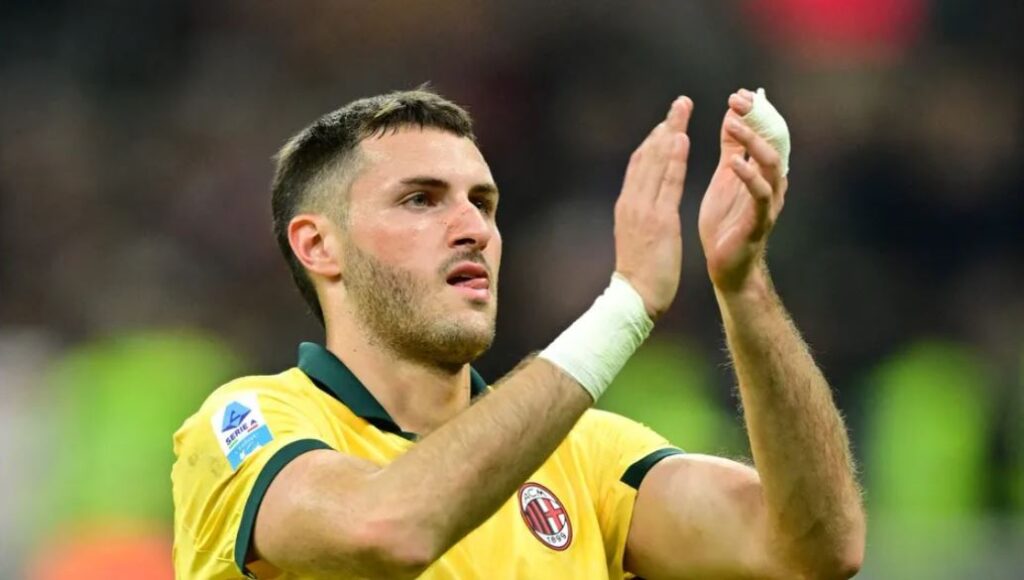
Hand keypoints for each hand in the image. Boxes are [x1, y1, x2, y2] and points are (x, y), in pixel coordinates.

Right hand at [614, 97, 692, 319]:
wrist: (634, 298)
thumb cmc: (641, 274)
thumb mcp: (638, 237)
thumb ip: (643, 216)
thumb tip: (650, 204)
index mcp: (628, 205)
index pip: (640, 164)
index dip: (655, 139)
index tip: (669, 120)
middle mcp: (632, 202)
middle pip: (647, 155)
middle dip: (664, 126)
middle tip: (680, 102)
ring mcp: (642, 209)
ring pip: (655, 163)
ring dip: (670, 132)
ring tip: (682, 110)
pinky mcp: (657, 220)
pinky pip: (666, 183)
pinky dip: (673, 159)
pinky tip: (682, 139)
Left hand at [699, 89, 787, 293]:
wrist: (725, 267)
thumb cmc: (725, 222)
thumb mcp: (725, 177)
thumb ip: (731, 149)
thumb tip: (732, 115)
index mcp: (763, 172)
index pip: (768, 133)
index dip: (757, 112)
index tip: (738, 94)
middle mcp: (773, 183)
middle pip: (775, 141)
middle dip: (758, 118)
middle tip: (738, 100)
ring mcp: (769, 202)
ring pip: (772, 165)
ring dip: (754, 141)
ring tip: (734, 124)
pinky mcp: (759, 222)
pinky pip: (760, 195)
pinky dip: (749, 176)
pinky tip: (734, 162)